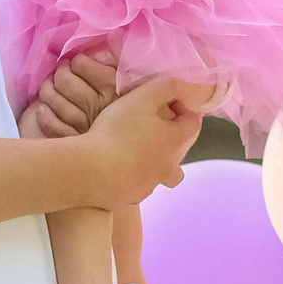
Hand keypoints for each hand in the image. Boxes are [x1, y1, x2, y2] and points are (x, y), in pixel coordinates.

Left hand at [18, 50, 118, 139]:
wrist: (132, 148)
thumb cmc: (127, 105)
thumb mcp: (127, 78)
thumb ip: (113, 60)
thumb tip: (95, 53)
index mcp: (114, 87)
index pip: (82, 64)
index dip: (77, 62)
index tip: (77, 64)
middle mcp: (100, 107)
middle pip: (65, 81)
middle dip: (60, 74)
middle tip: (61, 73)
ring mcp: (86, 127)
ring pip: (56, 102)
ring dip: (47, 92)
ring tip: (48, 88)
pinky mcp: (76, 142)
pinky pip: (54, 126)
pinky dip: (45, 116)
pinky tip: (43, 109)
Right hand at [82, 75, 206, 202]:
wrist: (89, 171)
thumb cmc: (117, 131)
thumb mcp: (142, 97)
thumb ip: (166, 86)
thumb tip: (182, 85)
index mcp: (174, 143)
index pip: (192, 124)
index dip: (183, 109)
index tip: (166, 102)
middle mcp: (167, 168)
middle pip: (178, 156)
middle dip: (169, 141)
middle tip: (150, 128)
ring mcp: (148, 186)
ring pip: (157, 174)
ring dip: (150, 161)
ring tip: (129, 149)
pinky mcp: (128, 198)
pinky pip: (135, 185)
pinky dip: (130, 176)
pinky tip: (113, 167)